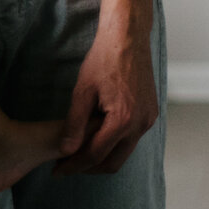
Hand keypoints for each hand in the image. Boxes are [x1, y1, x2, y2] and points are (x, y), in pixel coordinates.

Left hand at [53, 19, 159, 175]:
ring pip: (124, 152)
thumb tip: (65, 151)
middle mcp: (140, 125)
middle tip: (66, 166)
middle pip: (113, 163)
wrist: (128, 38)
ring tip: (78, 153)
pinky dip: (114, 143)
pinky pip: (132, 138)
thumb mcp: (82, 91)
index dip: (74, 166)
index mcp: (122, 120)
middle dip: (88, 168)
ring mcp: (148, 120)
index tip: (57, 170)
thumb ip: (73, 123)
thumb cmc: (103, 60)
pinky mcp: (151, 114)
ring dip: (102, 156)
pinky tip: (97, 137)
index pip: (95, 155)